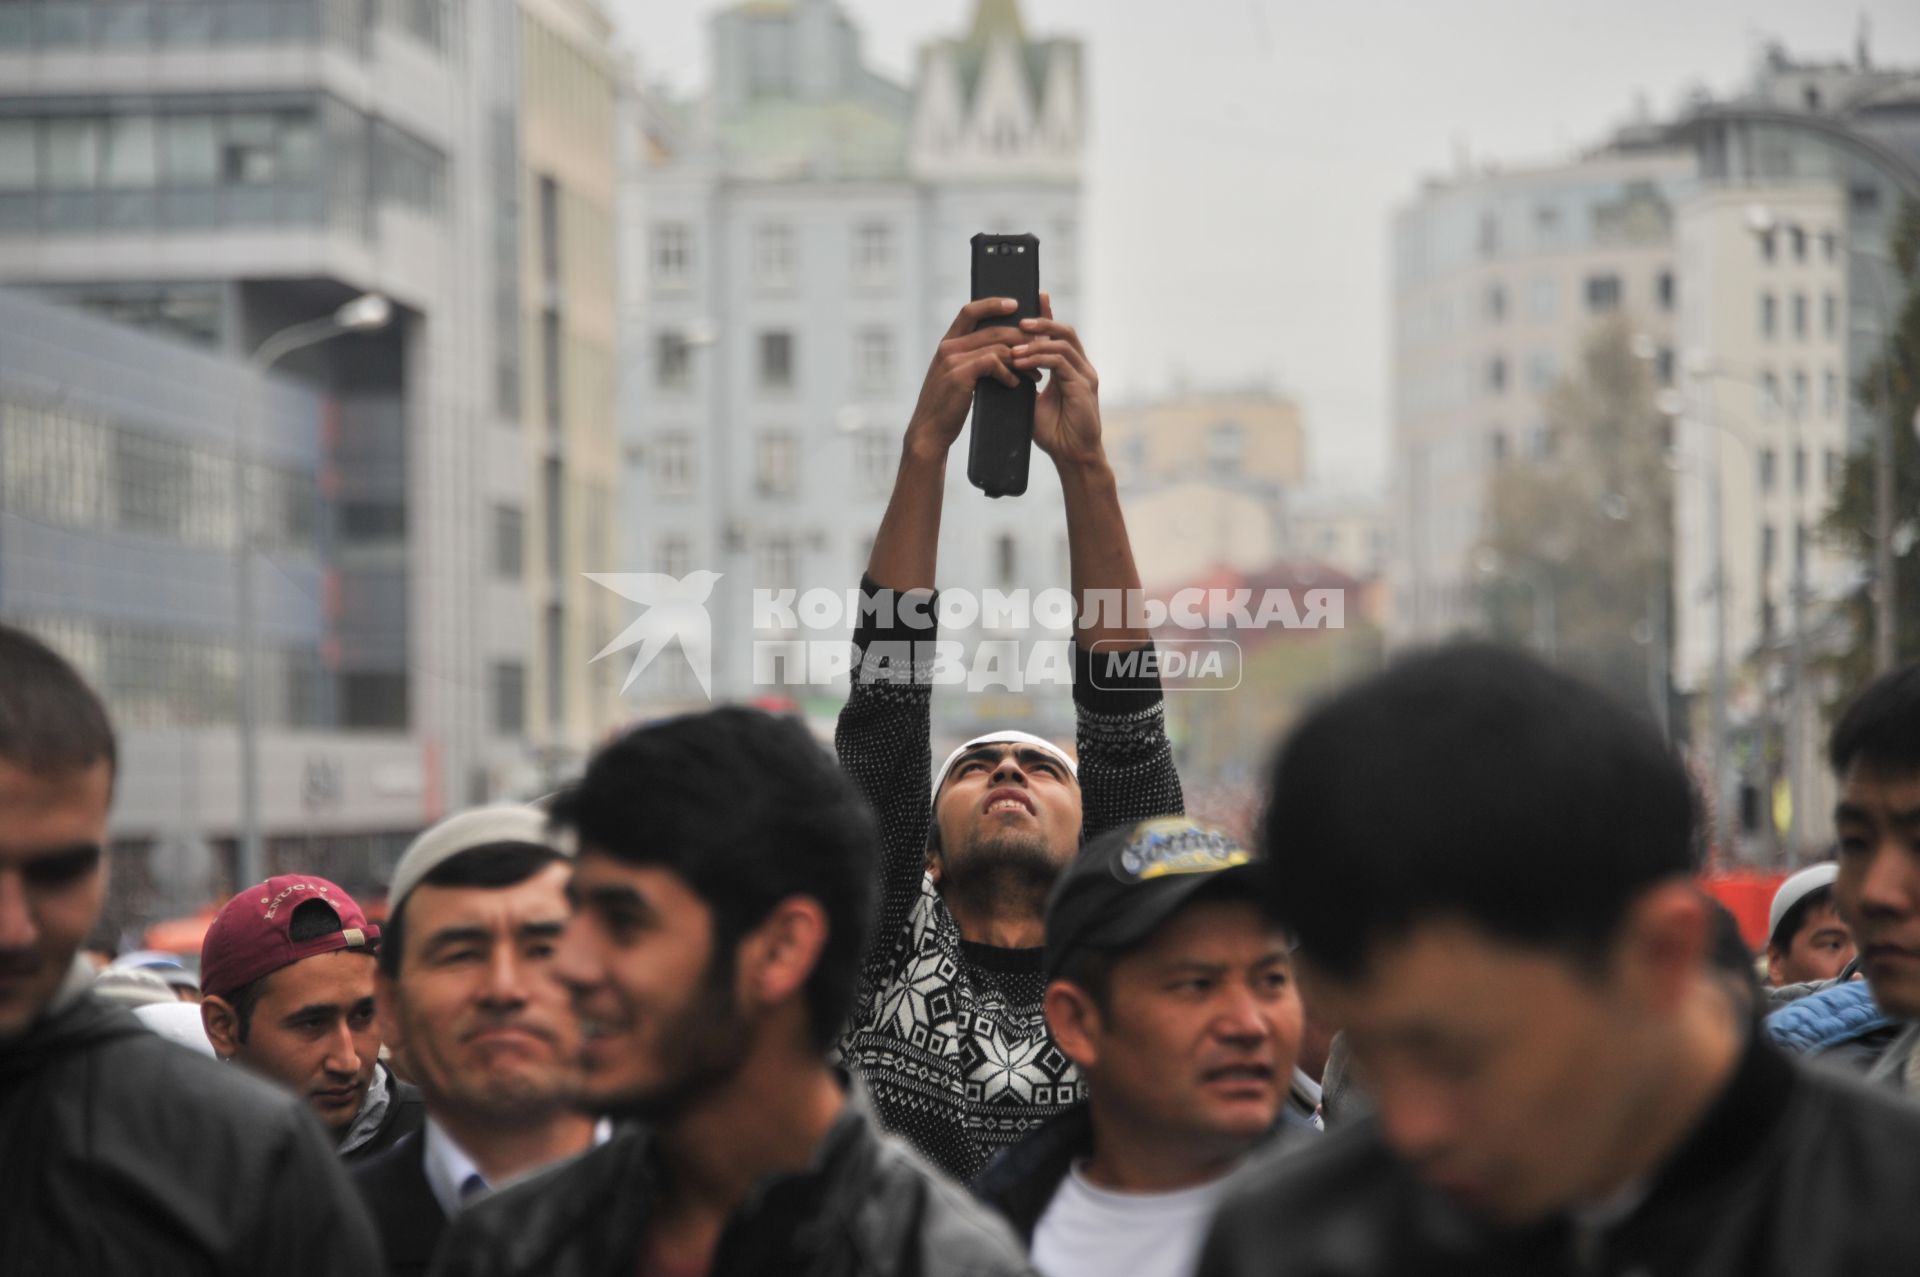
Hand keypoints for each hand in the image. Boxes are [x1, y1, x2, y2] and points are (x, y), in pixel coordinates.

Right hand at [904, 298, 1024, 460]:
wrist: (930, 431)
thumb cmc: (947, 407)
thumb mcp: (956, 377)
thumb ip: (971, 359)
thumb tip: (1004, 350)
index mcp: (947, 343)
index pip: (970, 311)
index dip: (993, 304)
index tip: (1015, 303)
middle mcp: (948, 346)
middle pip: (992, 328)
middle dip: (1021, 335)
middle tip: (1040, 344)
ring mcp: (952, 359)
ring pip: (997, 346)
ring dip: (1021, 358)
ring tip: (1034, 372)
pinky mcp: (960, 374)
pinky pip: (993, 363)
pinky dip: (1009, 373)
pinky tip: (1014, 384)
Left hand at [1015, 293, 1102, 468]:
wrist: (1071, 457)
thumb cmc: (1053, 432)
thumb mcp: (1032, 400)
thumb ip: (1024, 381)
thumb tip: (1002, 365)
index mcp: (1070, 369)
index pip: (1058, 335)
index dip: (1046, 316)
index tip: (1031, 299)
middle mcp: (1081, 368)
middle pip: (1065, 331)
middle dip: (1042, 322)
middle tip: (1018, 321)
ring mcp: (1085, 376)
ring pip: (1063, 344)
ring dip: (1036, 342)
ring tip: (1014, 346)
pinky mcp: (1084, 387)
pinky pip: (1061, 363)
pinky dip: (1040, 359)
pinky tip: (1022, 363)